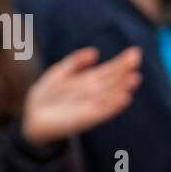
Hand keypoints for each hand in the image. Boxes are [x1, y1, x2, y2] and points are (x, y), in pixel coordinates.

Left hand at [21, 46, 141, 145]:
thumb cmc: (47, 95)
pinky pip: (103, 111)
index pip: (110, 69)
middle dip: (124, 69)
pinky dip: (114, 106)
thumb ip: (75, 61)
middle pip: (113, 79)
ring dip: (123, 87)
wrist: (34, 118)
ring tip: (134, 77)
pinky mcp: (87, 119)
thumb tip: (96, 52)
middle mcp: (94, 92)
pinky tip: (124, 98)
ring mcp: (92, 105)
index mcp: (89, 80)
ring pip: (111, 94)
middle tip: (136, 57)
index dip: (122, 62)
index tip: (135, 52)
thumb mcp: (59, 73)